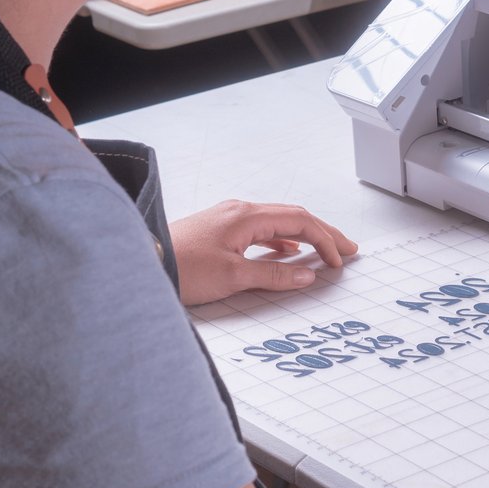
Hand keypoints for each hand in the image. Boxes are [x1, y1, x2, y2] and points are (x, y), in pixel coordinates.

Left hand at [169, 200, 356, 306]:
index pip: (300, 221)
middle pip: (293, 216)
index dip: (325, 239)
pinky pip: (260, 230)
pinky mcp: (219, 230)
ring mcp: (228, 218)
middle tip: (347, 249)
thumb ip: (274, 275)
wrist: (142, 263)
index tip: (339, 259)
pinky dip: (281, 240)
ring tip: (323, 251)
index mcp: (246, 216)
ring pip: (278, 222)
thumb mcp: (233, 276)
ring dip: (304, 235)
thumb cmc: (180, 267)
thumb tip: (306, 273)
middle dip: (323, 232)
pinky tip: (285, 252)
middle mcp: (239, 211)